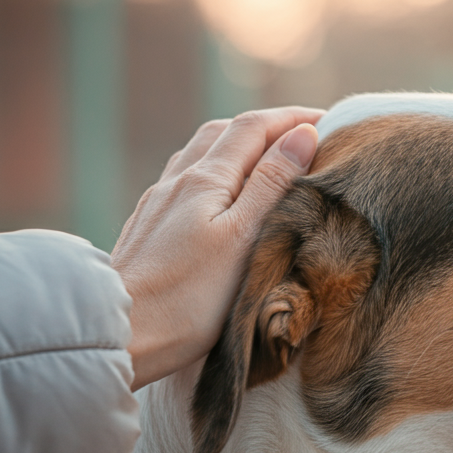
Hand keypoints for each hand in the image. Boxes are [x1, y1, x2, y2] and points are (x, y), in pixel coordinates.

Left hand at [111, 108, 323, 390]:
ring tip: (269, 160)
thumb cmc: (189, 298)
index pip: (254, 127)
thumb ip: (272, 184)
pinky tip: (222, 194)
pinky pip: (185, 178)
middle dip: (267, 127)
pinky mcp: (148, 225)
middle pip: (224, 131)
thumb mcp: (244, 238)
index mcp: (205, 179)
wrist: (120, 335)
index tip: (332, 120)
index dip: (293, 117)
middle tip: (304, 137)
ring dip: (238, 145)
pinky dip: (215, 169)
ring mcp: (159, 202)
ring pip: (201, 153)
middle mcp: (178, 181)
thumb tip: (302, 135)